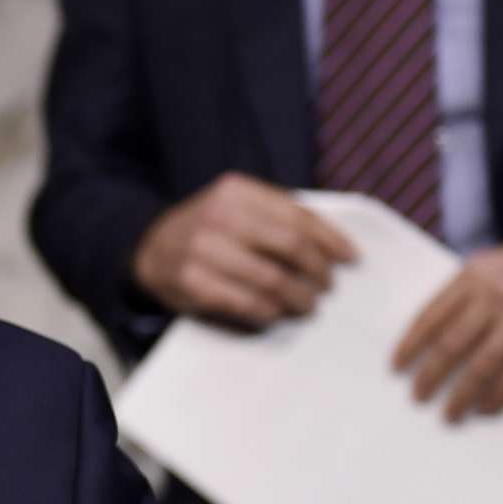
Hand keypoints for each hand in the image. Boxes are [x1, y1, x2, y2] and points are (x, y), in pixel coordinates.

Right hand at [132, 172, 357, 326]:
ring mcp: (202, 249)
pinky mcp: (192, 282)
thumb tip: (332, 244)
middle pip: (290, 247)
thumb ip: (276, 216)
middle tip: (326, 287)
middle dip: (317, 271)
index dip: (330, 240)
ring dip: (297, 297)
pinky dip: (267, 312)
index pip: (298, 215)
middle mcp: (219, 215)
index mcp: (237, 190)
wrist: (151, 248)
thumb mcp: (238, 206)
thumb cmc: (209, 230)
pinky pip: (244, 302)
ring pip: (271, 279)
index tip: (350, 258)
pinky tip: (274, 313)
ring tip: (306, 305)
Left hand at [392, 220, 502, 420]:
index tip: (397, 367)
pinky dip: (499, 394)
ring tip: (449, 413)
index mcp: (476, 275)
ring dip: (461, 395)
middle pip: (451, 346)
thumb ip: (466, 291)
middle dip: (430, 376)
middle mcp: (497, 296)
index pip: (431, 316)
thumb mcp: (495, 262)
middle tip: (418, 396)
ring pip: (482, 365)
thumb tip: (433, 331)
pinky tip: (486, 407)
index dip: (411, 345)